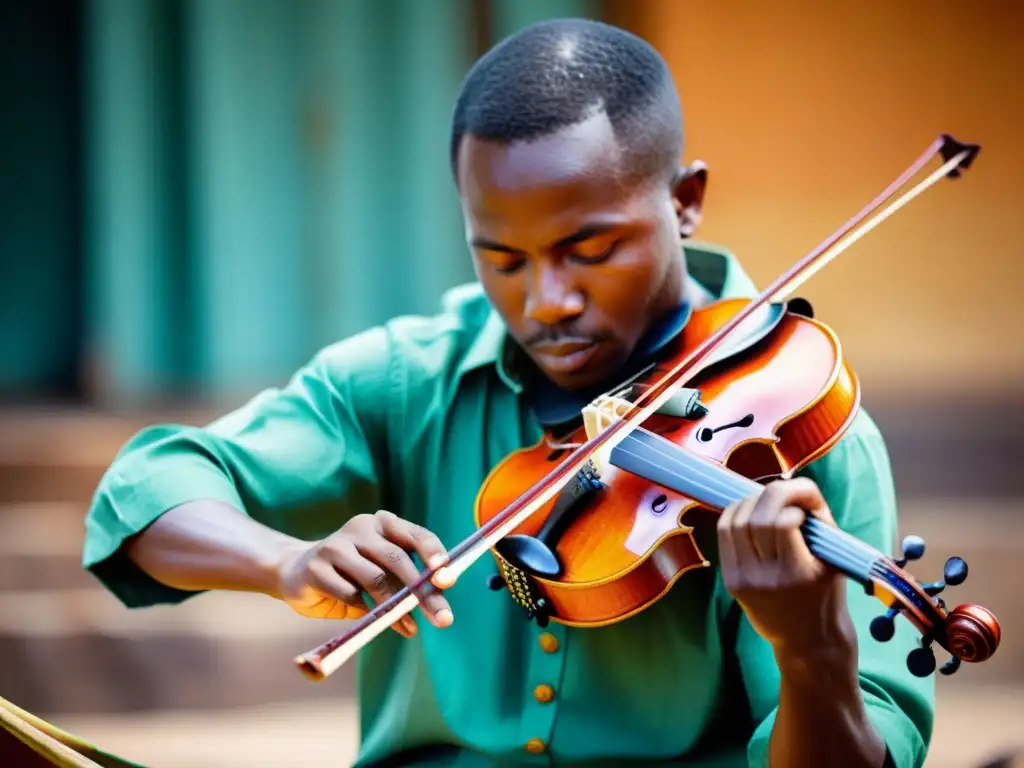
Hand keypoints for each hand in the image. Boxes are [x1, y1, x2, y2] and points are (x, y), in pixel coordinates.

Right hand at [276, 510, 455, 636]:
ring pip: (375, 578)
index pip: (416, 535)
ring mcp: (336, 545)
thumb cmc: (351, 574)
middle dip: (423, 592)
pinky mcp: (316, 567)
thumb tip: (438, 595)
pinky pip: (349, 594)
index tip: (448, 579)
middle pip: (398, 560)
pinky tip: (370, 620)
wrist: (296, 572)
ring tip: (409, 627)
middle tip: (443, 619)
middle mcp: (361, 528)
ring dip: (395, 608)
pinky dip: (365, 611)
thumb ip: (405, 578)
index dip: (434, 555)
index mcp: (383, 523)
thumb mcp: (382, 570)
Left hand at [717, 477, 850, 654]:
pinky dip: (735, 515)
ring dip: (750, 502)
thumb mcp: (834, 557)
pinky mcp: (731, 581)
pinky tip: (750, 513)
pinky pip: (724, 535)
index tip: (803, 509)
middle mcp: (768, 578)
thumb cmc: (826, 593)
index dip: (793, 503)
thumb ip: (819, 519)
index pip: (783, 523)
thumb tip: (796, 486)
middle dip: (771, 495)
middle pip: (757, 518)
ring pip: (735, 522)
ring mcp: (745, 580)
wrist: (808, 641)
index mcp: (800, 573)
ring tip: (766, 502)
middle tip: (784, 495)